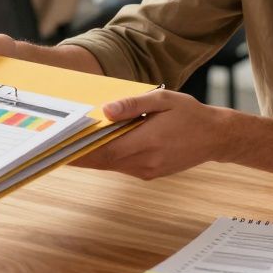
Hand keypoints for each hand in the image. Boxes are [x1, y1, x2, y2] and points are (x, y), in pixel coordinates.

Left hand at [73, 89, 229, 179]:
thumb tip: (105, 110)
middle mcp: (145, 161)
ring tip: (72, 144)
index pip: (105, 150)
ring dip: (93, 156)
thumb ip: (133, 105)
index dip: (81, 150)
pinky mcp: (150, 173)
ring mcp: (148, 170)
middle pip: (103, 160)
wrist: (216, 137)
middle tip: (57, 146)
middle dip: (80, 155)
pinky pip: (122, 166)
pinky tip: (100, 146)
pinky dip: (109, 157)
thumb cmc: (189, 114)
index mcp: (147, 141)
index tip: (60, 147)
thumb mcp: (162, 100)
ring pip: (111, 165)